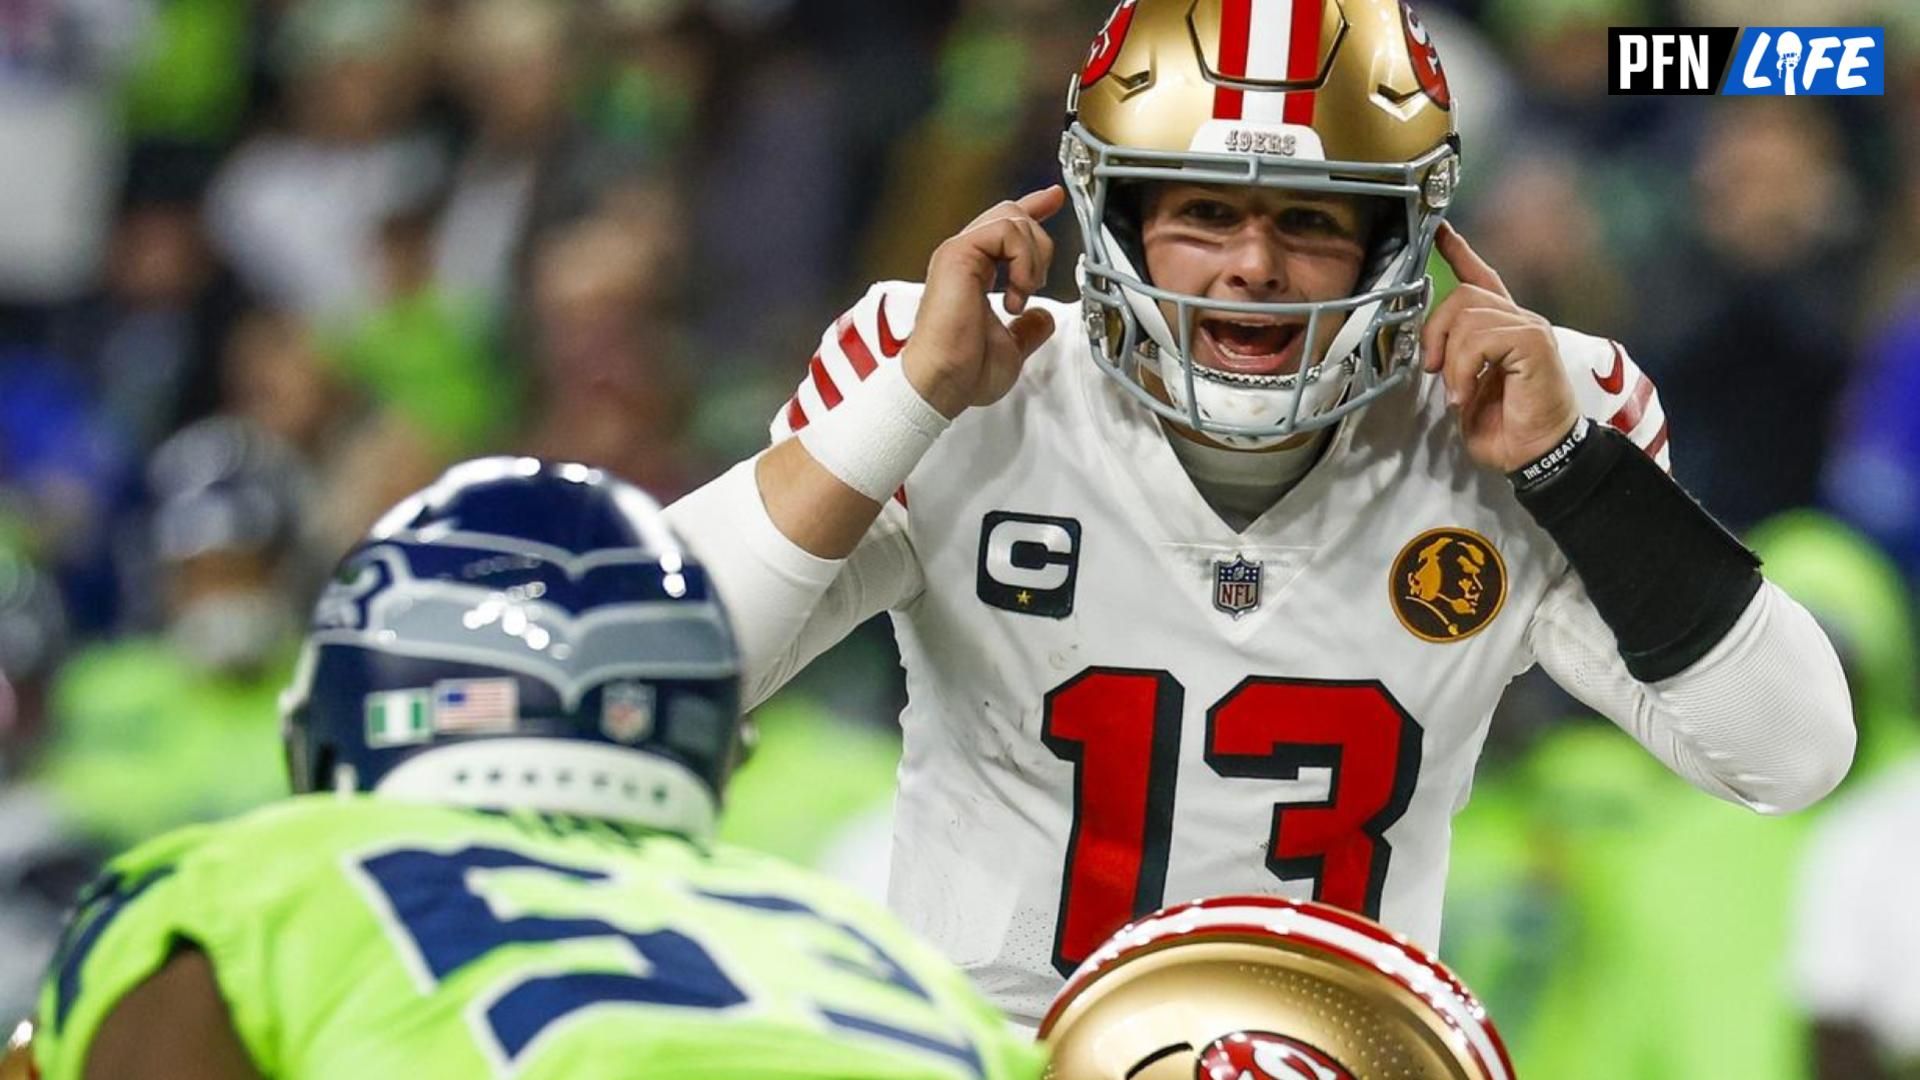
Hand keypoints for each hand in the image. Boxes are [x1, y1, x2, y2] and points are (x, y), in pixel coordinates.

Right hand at [903, 187, 1064, 417]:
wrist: (942, 381)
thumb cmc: (964, 372)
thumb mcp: (1010, 348)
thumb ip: (1026, 330)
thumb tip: (1042, 318)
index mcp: (973, 273)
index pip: (1003, 229)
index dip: (1033, 208)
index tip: (1053, 198)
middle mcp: (964, 258)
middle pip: (1012, 214)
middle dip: (1040, 241)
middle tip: (1038, 281)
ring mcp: (959, 253)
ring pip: (1013, 219)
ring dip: (1033, 257)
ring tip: (1023, 292)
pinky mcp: (958, 253)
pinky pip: (1006, 230)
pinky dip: (1023, 259)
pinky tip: (1017, 290)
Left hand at [1421, 223, 1582, 472]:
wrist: (1538, 455)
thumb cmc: (1505, 429)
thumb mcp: (1464, 389)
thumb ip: (1450, 359)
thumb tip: (1427, 349)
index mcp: (1502, 328)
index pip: (1481, 278)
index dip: (1458, 253)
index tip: (1438, 231)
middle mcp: (1519, 320)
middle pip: (1462, 294)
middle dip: (1435, 329)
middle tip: (1433, 369)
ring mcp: (1529, 327)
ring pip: (1467, 314)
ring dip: (1451, 358)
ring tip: (1457, 391)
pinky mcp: (1533, 341)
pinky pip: (1481, 336)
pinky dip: (1464, 367)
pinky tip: (1466, 392)